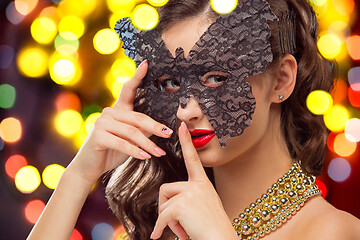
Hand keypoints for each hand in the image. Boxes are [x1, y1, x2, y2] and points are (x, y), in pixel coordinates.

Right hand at [68, 60, 172, 183]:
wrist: (90, 167)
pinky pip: (122, 143)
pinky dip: (135, 151)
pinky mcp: (98, 136)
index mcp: (118, 109)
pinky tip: (145, 158)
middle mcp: (109, 112)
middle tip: (168, 134)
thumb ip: (143, 130)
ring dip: (148, 144)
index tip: (146, 64)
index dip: (137, 76)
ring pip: (132, 132)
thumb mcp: (131, 139)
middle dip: (156, 127)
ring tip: (160, 153)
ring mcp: (102, 122)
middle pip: (138, 117)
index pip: (128, 90)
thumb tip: (163, 129)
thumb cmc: (112, 151)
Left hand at [150, 122, 236, 239]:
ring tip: (181, 230)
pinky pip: (162, 217)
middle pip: (166, 189)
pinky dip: (159, 229)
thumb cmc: (212, 228)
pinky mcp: (182, 205)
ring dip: (167, 221)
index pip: (193, 158)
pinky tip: (158, 236)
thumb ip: (188, 198)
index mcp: (203, 183)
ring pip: (163, 205)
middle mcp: (197, 185)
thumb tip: (167, 206)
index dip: (187, 141)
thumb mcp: (203, 206)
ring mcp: (190, 193)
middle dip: (165, 208)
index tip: (182, 126)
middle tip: (176, 223)